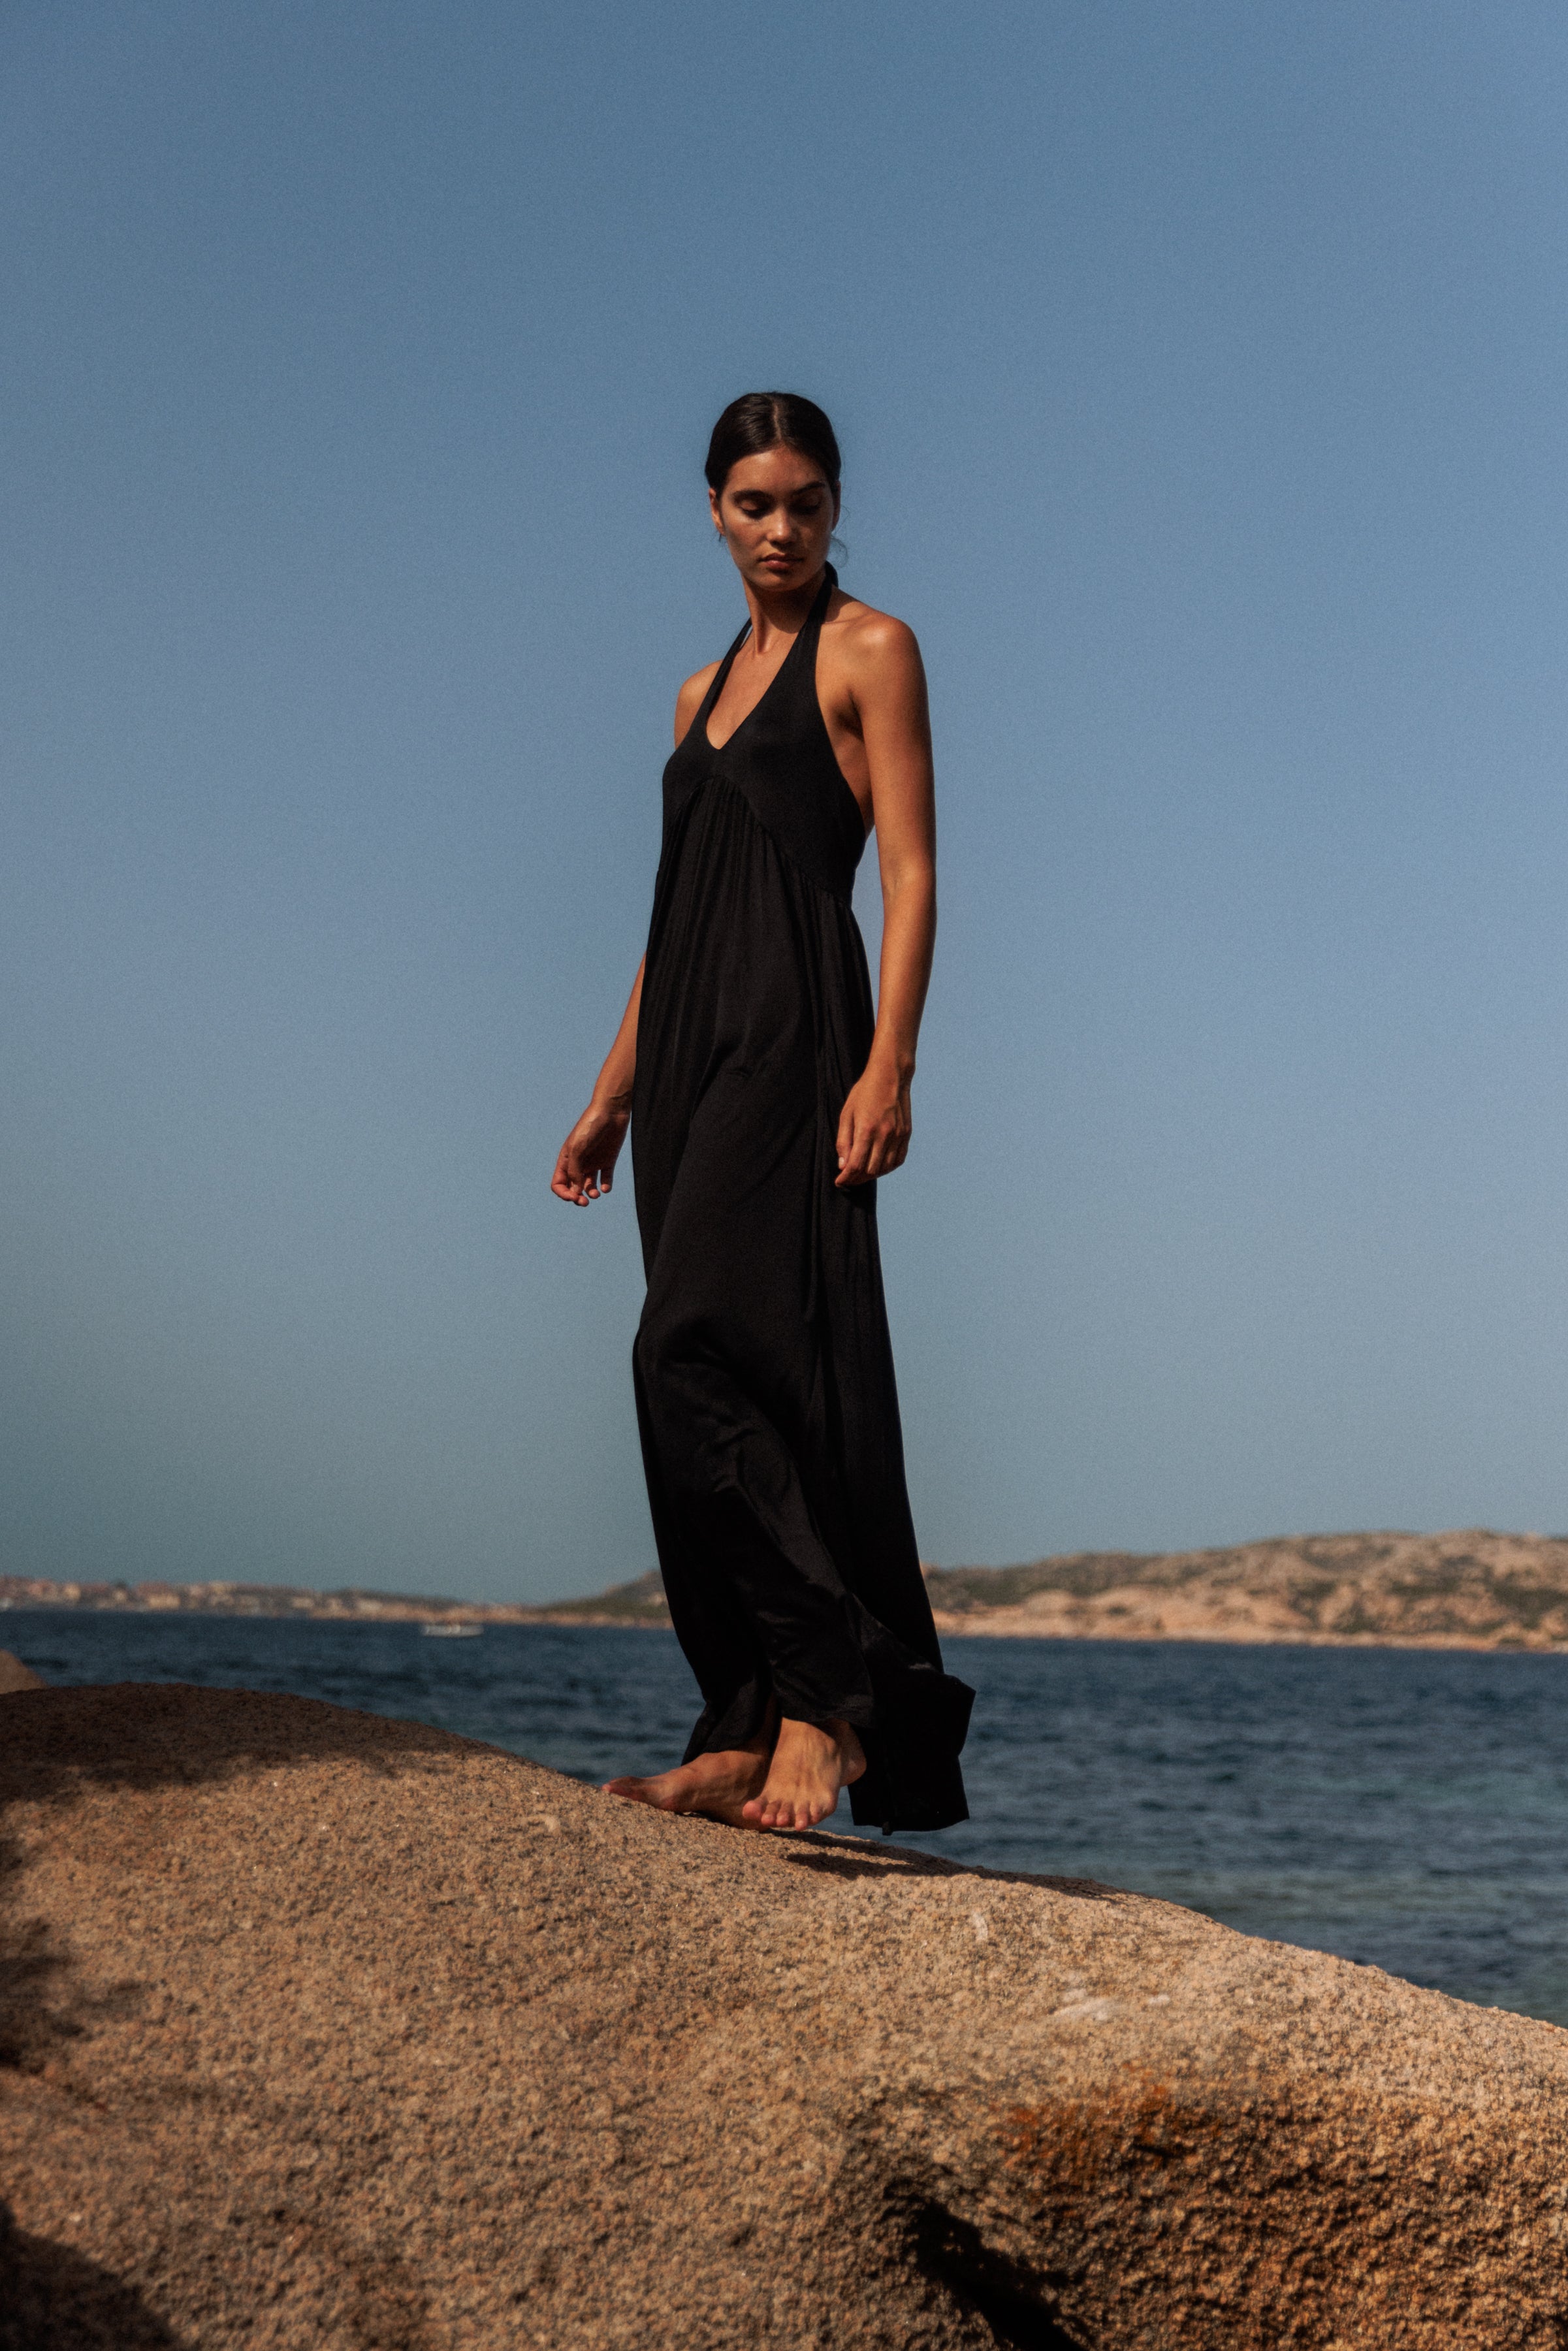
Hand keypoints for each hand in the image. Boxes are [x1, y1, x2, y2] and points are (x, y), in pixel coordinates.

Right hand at [552, 1098, 629, 1205]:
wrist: (611, 1111)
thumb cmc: (590, 1126)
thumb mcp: (577, 1148)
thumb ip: (574, 1171)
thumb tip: (576, 1192)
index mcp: (566, 1159)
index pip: (558, 1183)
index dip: (563, 1193)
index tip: (574, 1196)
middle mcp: (579, 1163)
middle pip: (573, 1187)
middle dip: (577, 1197)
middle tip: (585, 1202)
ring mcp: (594, 1162)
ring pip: (589, 1186)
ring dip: (591, 1193)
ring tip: (596, 1194)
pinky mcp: (608, 1160)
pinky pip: (606, 1179)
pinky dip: (606, 1187)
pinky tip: (606, 1188)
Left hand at [835, 1058, 910, 1187]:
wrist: (890, 1076)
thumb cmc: (864, 1093)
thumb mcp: (847, 1114)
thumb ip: (843, 1141)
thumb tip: (843, 1165)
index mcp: (866, 1129)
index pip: (855, 1165)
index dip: (846, 1178)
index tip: (839, 1181)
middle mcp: (884, 1135)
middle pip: (870, 1170)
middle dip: (856, 1179)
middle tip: (848, 1178)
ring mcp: (898, 1135)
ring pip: (885, 1168)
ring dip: (871, 1175)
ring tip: (861, 1173)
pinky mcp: (906, 1134)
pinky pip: (898, 1160)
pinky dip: (887, 1168)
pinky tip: (878, 1166)